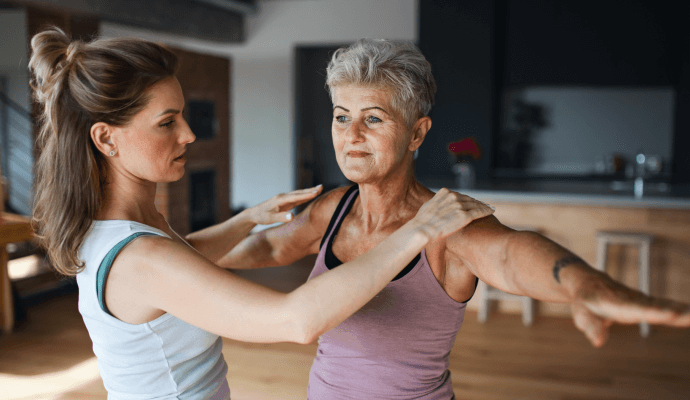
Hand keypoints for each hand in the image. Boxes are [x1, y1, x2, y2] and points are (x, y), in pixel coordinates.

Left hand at [249, 185, 322, 224]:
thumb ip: (281, 217)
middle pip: (299, 193)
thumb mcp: (270, 219)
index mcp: (280, 200)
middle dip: (310, 190)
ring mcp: (284, 198)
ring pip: (299, 194)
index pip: (296, 197)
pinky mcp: (285, 202)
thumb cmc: (261, 217)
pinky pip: (297, 198)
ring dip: (309, 191)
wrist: (254, 214)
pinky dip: (305, 196)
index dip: (306, 195)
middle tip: (322, 187)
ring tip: (319, 189)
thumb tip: (292, 216)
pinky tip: (310, 195)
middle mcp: (283, 197)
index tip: (316, 192)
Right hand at [412, 188, 494, 241]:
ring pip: (475, 204)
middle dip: (477, 202)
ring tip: (489, 208)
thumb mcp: (428, 206)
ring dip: (483, 206)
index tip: (472, 201)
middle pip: (469, 199)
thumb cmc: (422, 222)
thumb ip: (437, 203)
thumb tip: (438, 205)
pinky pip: (479, 212)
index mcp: (444, 193)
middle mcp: (453, 197)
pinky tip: (492, 211)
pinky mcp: (465, 216)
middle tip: (484, 204)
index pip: (460, 195)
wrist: (422, 229)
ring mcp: (459, 206)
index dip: (467, 199)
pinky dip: (486, 211)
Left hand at [570, 271, 689, 346]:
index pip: (638, 309)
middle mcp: (633, 299)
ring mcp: (642, 300)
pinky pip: (666, 306)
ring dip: (684, 311)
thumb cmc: (584, 301)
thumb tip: (598, 342)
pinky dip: (681, 311)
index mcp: (617, 303)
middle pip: (658, 307)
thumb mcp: (582, 315)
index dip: (656, 312)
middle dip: (678, 312)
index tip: (674, 314)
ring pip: (665, 305)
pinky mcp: (648, 302)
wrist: (587, 282)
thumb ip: (592, 327)